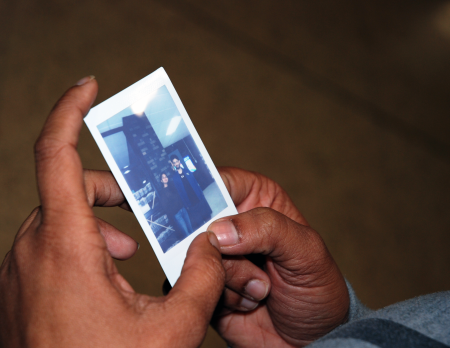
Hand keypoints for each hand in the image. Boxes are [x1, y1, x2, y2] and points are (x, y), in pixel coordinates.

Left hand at [0, 77, 225, 346]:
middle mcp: (28, 253)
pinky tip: (100, 282)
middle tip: (134, 206)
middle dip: (103, 190)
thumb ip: (203, 277)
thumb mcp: (173, 329)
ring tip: (126, 255)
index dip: (69, 110)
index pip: (55, 153)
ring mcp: (14, 276)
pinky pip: (39, 253)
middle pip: (63, 191)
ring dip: (90, 227)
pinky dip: (71, 251)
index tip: (88, 86)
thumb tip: (213, 243)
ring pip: (52, 224)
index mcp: (63, 247)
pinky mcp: (11, 296)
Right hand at [209, 168, 348, 346]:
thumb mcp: (305, 251)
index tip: (203, 211)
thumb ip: (267, 229)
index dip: (203, 191)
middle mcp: (232, 224)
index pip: (219, 180)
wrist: (308, 342)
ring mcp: (216, 255)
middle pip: (197, 218)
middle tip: (249, 260)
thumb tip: (219, 230)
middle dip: (221, 247)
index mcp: (256, 200)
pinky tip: (247, 302)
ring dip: (230, 277)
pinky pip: (194, 282)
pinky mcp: (205, 283)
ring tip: (260, 288)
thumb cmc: (317, 290)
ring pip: (196, 253)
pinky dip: (222, 296)